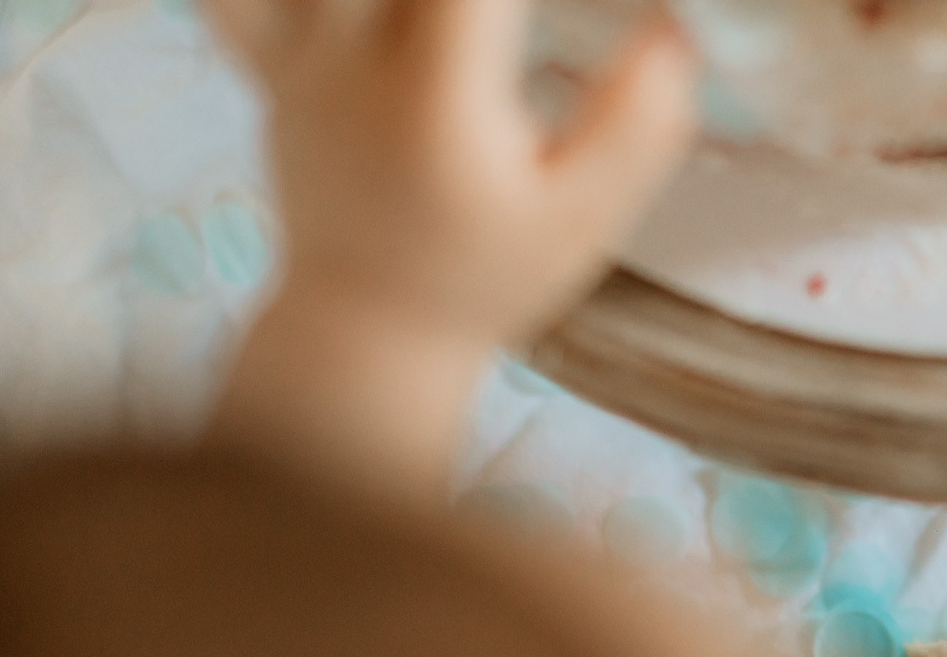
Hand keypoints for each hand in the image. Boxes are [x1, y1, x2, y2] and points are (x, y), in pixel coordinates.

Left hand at [205, 0, 696, 355]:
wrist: (366, 334)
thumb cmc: (484, 279)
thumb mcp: (582, 221)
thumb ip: (636, 124)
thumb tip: (677, 27)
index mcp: (438, 91)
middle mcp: (352, 59)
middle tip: (502, 15)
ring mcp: (298, 57)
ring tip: (449, 17)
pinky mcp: (269, 64)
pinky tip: (351, 10)